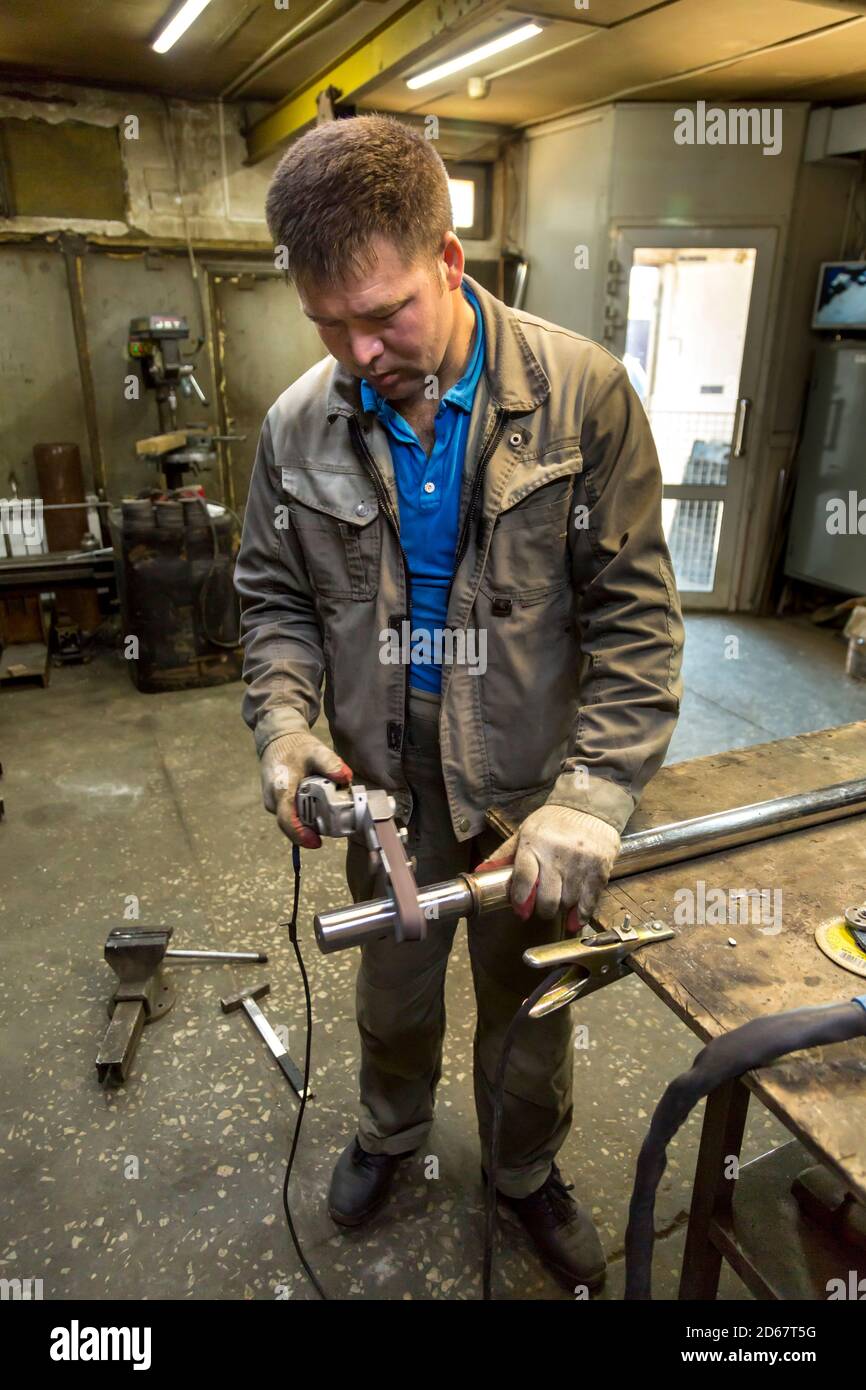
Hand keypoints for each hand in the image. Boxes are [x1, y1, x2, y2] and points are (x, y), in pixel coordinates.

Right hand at [260, 731, 351, 846]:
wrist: (277, 740)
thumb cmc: (295, 746)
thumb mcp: (315, 750)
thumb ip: (331, 763)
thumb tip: (345, 778)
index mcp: (281, 789)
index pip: (287, 820)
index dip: (301, 835)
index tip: (317, 842)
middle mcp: (273, 800)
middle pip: (293, 825)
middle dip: (313, 829)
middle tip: (336, 824)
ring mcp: (274, 804)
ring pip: (293, 821)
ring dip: (310, 821)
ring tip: (331, 812)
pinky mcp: (277, 804)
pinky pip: (293, 815)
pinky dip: (306, 814)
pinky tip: (321, 806)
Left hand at [475, 805, 620, 931]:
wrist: (589, 807)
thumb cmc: (554, 822)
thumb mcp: (525, 831)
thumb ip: (504, 854)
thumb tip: (481, 872)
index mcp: (535, 843)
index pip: (524, 878)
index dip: (521, 899)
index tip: (521, 910)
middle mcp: (557, 855)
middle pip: (547, 898)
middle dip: (542, 909)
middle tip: (541, 907)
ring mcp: (580, 864)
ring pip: (567, 902)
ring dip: (562, 907)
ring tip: (560, 900)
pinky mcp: (599, 870)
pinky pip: (589, 902)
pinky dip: (581, 915)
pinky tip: (575, 918)